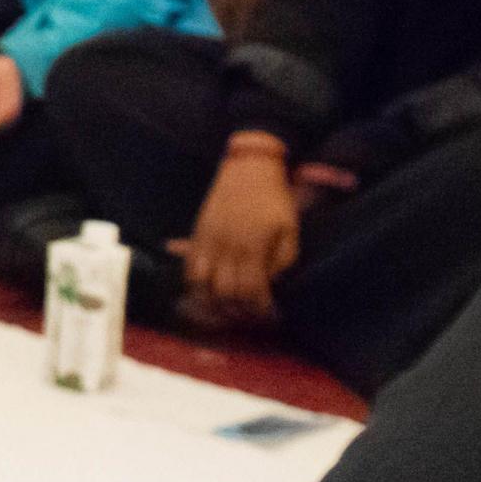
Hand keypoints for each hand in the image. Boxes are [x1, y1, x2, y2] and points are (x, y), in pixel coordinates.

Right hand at [173, 138, 300, 315]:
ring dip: (213, 304)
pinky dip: (196, 286)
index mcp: (253, 245)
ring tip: (226, 310)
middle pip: (226, 293)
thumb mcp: (291, 228)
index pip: (251, 291)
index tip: (268, 314)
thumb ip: (284, 260)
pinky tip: (207, 293)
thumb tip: (271, 283)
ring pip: (202, 286)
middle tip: (249, 316)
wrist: (249, 166)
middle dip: (238, 311)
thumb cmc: (275, 198)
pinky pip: (189, 268)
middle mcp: (228, 245)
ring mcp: (209, 240)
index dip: (259, 309)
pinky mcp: (198, 234)